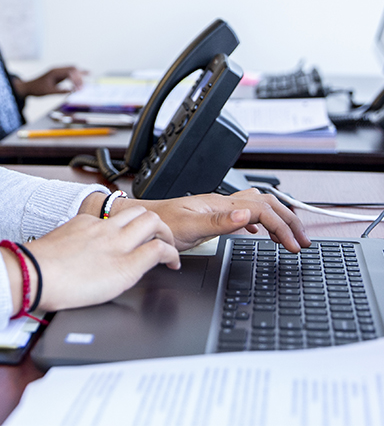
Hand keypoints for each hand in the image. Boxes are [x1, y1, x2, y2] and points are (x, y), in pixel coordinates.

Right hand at [1, 208, 179, 314]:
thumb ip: (72, 246)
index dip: (131, 225)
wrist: (34, 274)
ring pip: (153, 222)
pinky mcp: (126, 265)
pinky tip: (173, 264)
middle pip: (140, 211)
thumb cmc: (38, 268)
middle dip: (156, 224)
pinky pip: (157, 251)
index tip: (133, 235)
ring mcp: (116, 243)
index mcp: (87, 223)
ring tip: (169, 249)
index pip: (117, 216)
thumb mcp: (57, 247)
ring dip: (166, 234)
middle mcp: (105, 228)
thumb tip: (73, 259)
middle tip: (160, 240)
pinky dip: (171, 255)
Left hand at [13, 66, 86, 97]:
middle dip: (80, 76)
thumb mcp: (48, 92)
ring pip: (71, 69)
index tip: (79, 89)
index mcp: (55, 72)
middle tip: (84, 86)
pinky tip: (83, 75)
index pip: (69, 72)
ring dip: (79, 73)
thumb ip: (60, 91)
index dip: (76, 79)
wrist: (28, 87)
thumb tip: (72, 91)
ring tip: (89, 74)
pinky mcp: (58, 75)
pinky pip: (69, 73)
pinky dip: (76, 75)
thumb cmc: (37, 89)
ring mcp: (58, 72)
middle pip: (72, 68)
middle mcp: (57, 70)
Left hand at [137, 188, 310, 252]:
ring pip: (258, 206)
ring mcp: (218, 207)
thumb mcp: (190, 228)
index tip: (294, 246)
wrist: (144, 221)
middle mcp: (221, 202)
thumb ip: (219, 223)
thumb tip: (247, 216)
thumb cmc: (161, 226)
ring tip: (291, 236)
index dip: (282, 227)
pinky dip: (261, 222)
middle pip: (266, 203)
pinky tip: (261, 233)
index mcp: (219, 204)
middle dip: (289, 220)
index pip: (262, 210)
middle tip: (304, 240)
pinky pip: (246, 213)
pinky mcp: (213, 214)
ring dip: (278, 219)